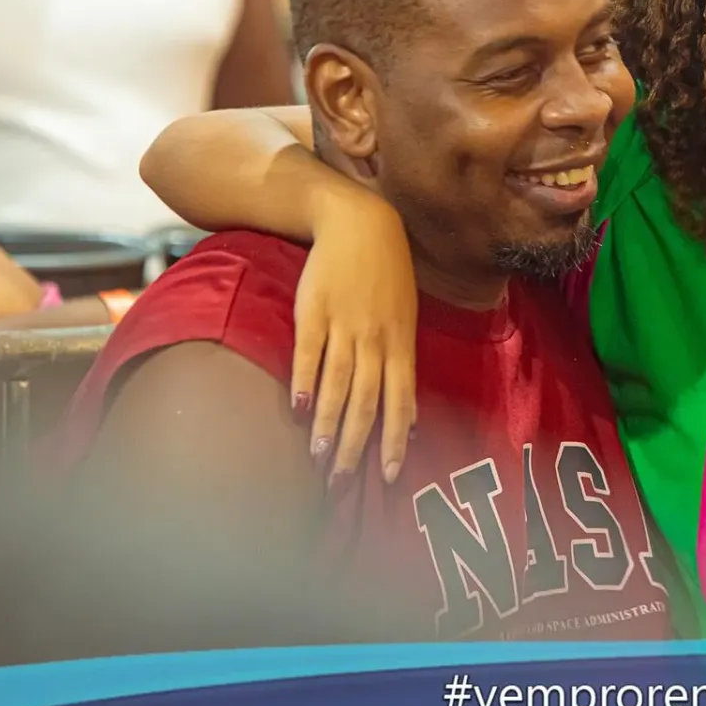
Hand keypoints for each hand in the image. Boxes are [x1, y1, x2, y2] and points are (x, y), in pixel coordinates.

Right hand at [291, 188, 418, 484]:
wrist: (359, 223)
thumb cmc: (386, 276)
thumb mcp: (405, 318)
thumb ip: (401, 366)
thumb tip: (408, 418)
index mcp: (401, 343)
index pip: (401, 402)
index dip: (395, 440)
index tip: (388, 476)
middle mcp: (376, 339)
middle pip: (367, 401)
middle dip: (355, 446)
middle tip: (342, 482)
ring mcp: (345, 324)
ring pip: (338, 382)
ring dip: (328, 423)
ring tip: (318, 457)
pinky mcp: (314, 310)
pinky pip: (309, 351)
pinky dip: (303, 381)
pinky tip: (297, 408)